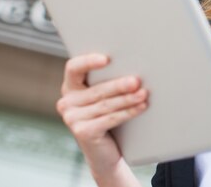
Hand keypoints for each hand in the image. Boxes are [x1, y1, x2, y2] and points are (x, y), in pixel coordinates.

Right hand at [56, 54, 147, 178]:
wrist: (104, 151)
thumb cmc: (108, 115)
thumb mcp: (105, 97)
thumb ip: (109, 81)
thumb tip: (134, 70)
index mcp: (71, 86)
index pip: (73, 68)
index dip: (88, 61)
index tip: (107, 59)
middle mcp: (67, 102)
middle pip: (97, 90)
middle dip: (119, 85)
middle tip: (136, 81)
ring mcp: (72, 118)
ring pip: (106, 104)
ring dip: (128, 99)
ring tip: (144, 94)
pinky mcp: (82, 132)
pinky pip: (109, 119)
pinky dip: (128, 112)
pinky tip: (141, 107)